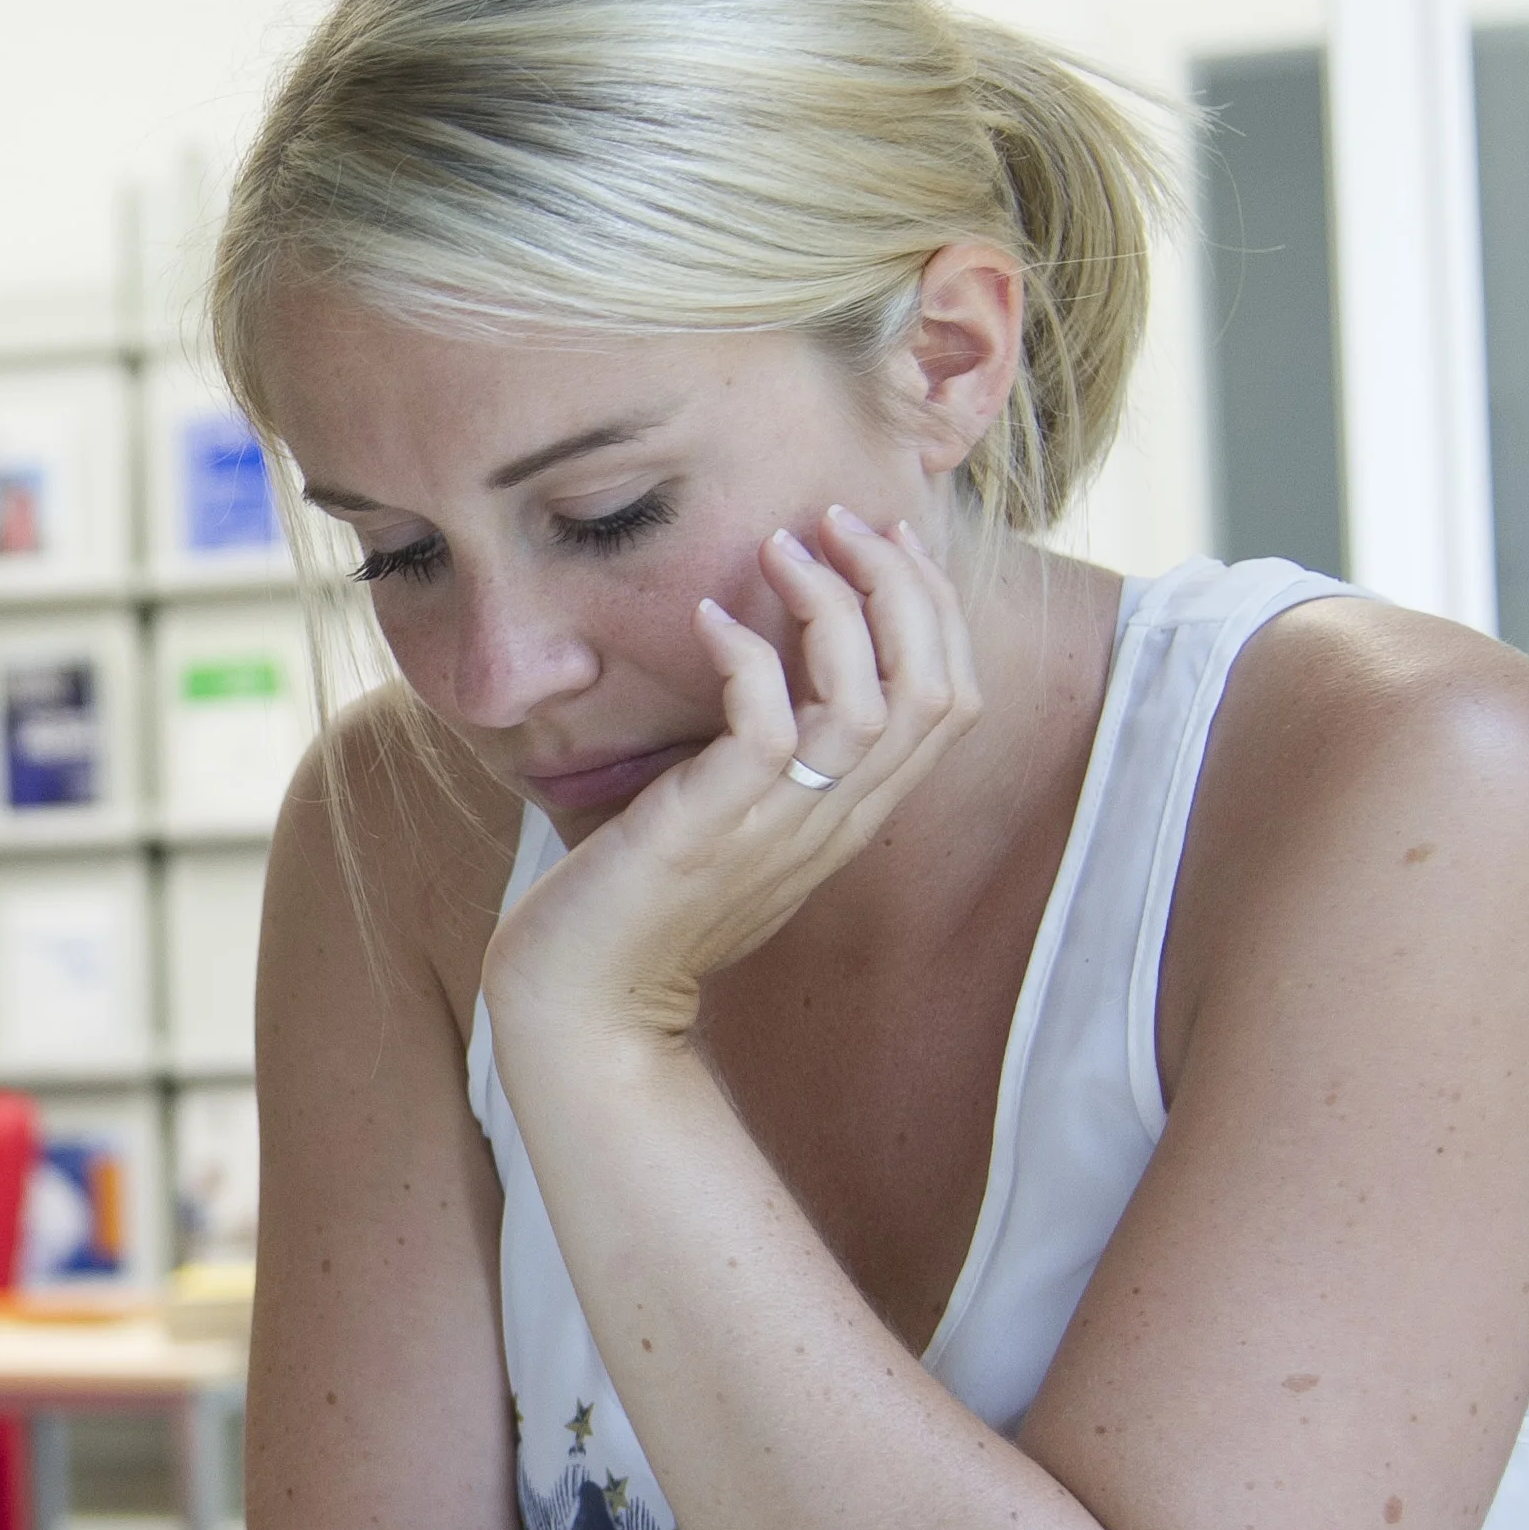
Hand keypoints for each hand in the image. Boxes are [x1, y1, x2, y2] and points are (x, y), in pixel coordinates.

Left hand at [486, 506, 981, 1048]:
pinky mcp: (707, 833)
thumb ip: (764, 761)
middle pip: (935, 689)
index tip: (882, 541)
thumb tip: (762, 668)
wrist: (579, 1010)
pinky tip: (705, 618)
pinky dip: (747, 659)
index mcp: (846, 815)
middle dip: (903, 586)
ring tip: (780, 548)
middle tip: (839, 520)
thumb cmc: (636, 905)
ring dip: (835, 606)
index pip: (948, 700)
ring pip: (872, 702)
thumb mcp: (726, 821)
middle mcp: (830, 822)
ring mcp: (774, 830)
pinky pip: (770, 732)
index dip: (934, 610)